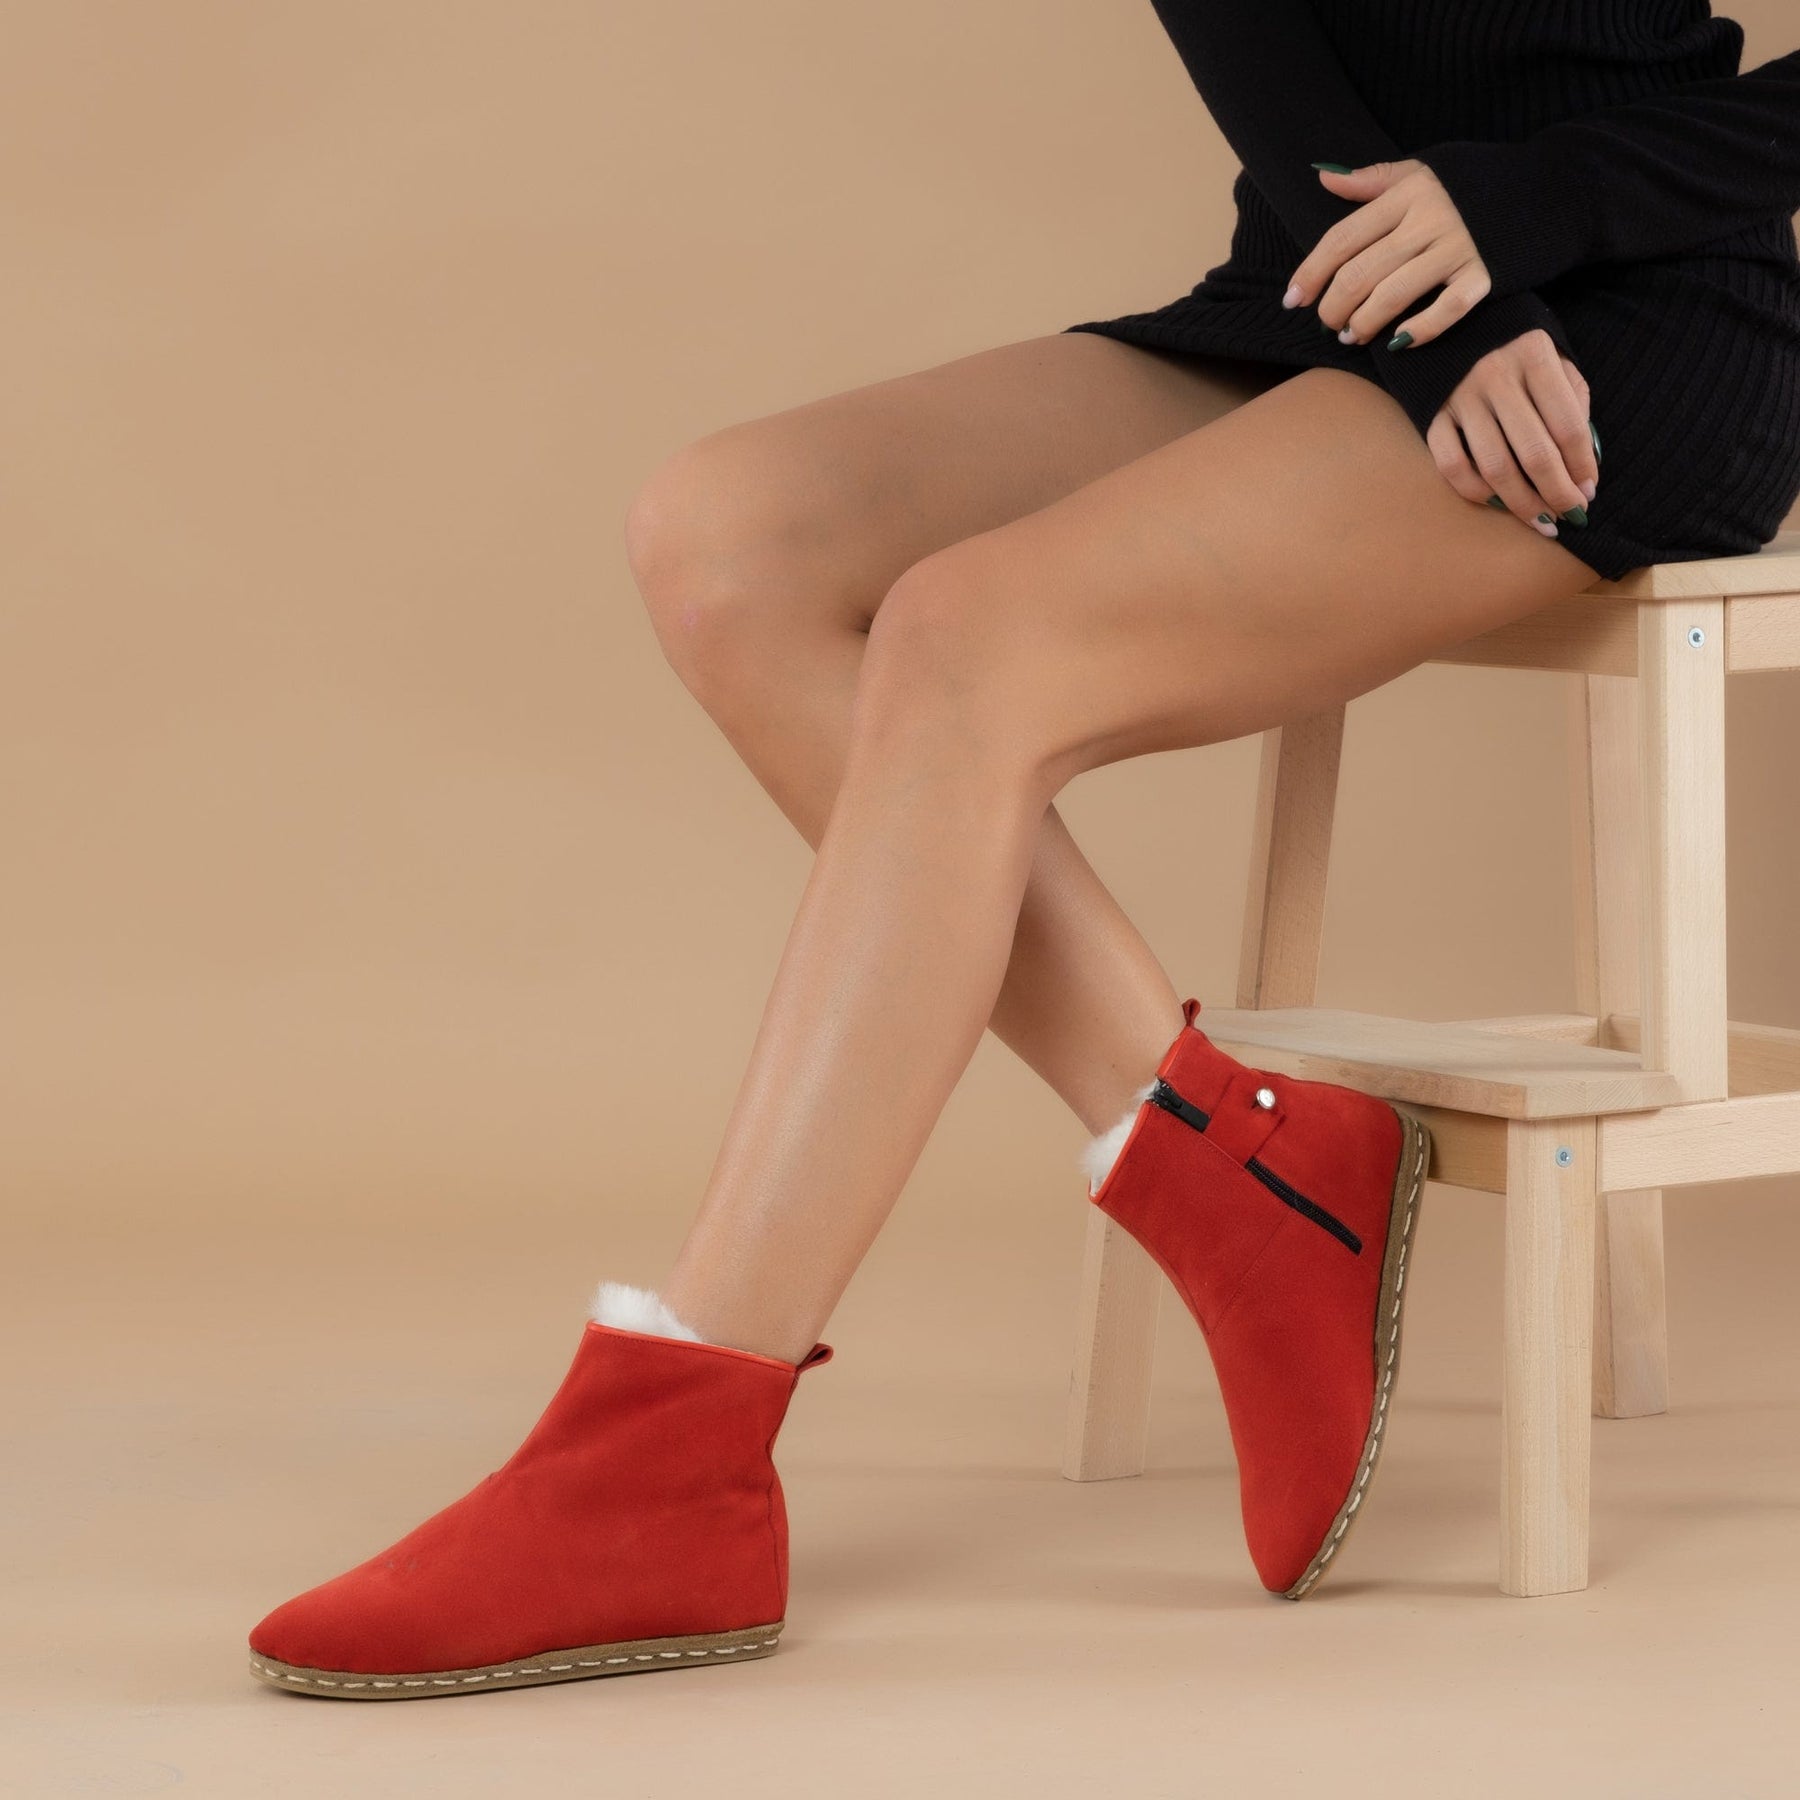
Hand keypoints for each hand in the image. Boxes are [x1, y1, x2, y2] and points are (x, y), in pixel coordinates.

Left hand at [1283, 159, 1489, 349]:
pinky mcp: (1484, 277)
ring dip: (1363, 324)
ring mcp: (1458, 250)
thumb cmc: (1468, 186)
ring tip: (1352, 335)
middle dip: (1333, 307)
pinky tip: (1397, 343)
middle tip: (1328, 323)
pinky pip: (1446, 312)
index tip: (1292, 299)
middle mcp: (1429, 221)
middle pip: (1361, 273)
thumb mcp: (1420, 173)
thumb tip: (1324, 178)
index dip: (1311, 272)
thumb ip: (1372, 180)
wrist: (1541, 189)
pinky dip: (1419, 332)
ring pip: (1392, 297)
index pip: (1343, 238)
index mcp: (1407, 195)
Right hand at [1425, 330, 1598, 536]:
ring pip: (1495, 467)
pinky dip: (1475, 492)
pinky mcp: (1432, 414)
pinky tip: (1495, 503)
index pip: (1568, 425)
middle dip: (1557, 493)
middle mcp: (1497, 376)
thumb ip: (1573, 400)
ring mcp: (1460, 397)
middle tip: (1571, 516)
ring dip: (1521, 503)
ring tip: (1541, 521)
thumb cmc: (1515, 348)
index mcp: (1534, 356)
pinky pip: (1451, 465)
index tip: (1590, 492)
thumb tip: (1584, 460)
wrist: (1451, 321)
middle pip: (1534, 453)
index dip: (1582, 466)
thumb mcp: (1554, 357)